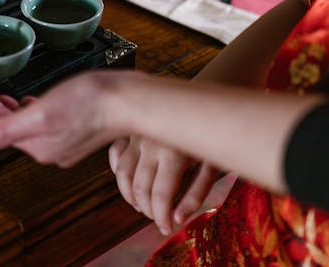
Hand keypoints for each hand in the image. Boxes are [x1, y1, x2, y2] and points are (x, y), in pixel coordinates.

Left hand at [0, 71, 115, 165]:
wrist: (127, 100)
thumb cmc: (90, 104)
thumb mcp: (40, 114)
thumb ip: (6, 129)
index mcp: (40, 146)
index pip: (2, 131)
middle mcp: (52, 147)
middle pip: (16, 130)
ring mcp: (68, 139)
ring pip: (32, 126)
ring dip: (16, 112)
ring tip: (6, 99)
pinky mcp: (81, 128)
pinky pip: (49, 121)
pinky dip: (37, 110)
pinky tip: (39, 101)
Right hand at [109, 136, 227, 235]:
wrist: (200, 100)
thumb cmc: (210, 133)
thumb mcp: (212, 164)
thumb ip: (196, 193)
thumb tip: (178, 219)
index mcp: (173, 153)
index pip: (159, 196)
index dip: (161, 218)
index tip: (167, 229)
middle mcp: (150, 144)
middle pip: (139, 188)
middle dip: (148, 210)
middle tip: (159, 219)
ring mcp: (137, 136)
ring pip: (122, 174)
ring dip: (130, 196)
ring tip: (143, 206)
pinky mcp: (130, 130)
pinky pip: (115, 153)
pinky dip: (118, 170)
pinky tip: (131, 180)